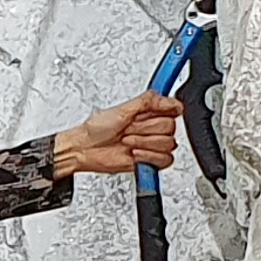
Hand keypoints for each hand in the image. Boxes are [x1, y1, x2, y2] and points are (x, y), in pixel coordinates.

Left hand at [51, 92, 184, 176]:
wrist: (85, 150)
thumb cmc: (96, 129)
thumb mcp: (122, 108)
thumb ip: (148, 101)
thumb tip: (170, 100)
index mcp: (148, 111)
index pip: (174, 108)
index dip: (165, 111)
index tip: (148, 114)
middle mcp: (152, 127)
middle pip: (170, 128)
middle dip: (146, 129)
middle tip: (129, 129)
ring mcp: (151, 144)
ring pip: (168, 145)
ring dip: (144, 143)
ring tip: (128, 142)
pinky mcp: (150, 160)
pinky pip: (165, 160)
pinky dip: (148, 157)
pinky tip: (135, 153)